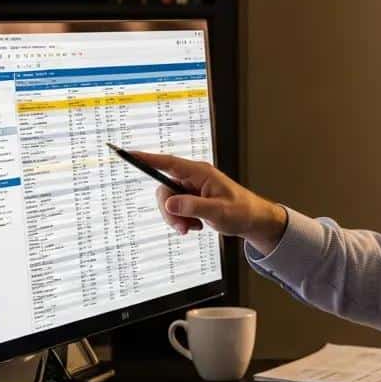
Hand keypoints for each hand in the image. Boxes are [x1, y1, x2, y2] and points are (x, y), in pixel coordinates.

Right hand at [131, 150, 287, 253]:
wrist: (252, 220)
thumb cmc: (241, 211)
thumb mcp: (218, 211)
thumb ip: (193, 207)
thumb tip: (170, 203)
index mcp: (201, 173)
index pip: (169, 163)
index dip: (147, 158)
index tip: (128, 154)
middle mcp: (193, 178)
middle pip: (164, 190)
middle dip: (169, 211)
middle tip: (183, 227)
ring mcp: (192, 189)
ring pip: (168, 202)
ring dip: (176, 219)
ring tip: (193, 228)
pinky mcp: (191, 199)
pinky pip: (175, 210)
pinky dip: (182, 221)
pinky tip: (196, 226)